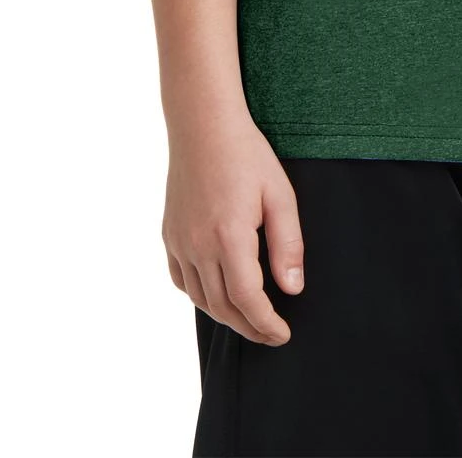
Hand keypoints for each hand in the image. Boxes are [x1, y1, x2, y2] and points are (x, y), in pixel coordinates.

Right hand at [162, 108, 304, 344]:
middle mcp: (198, 245)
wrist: (203, 125)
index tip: (282, 335)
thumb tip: (293, 289)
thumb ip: (288, 244)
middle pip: (223, 306)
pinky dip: (199, 296)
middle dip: (249, 327)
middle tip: (271, 335)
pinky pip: (181, 279)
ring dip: (225, 316)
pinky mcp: (169, 234)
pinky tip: (216, 294)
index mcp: (229, 237)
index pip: (248, 300)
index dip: (266, 324)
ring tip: (249, 319)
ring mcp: (179, 241)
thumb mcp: (280, 194)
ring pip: (199, 298)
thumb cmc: (246, 155)